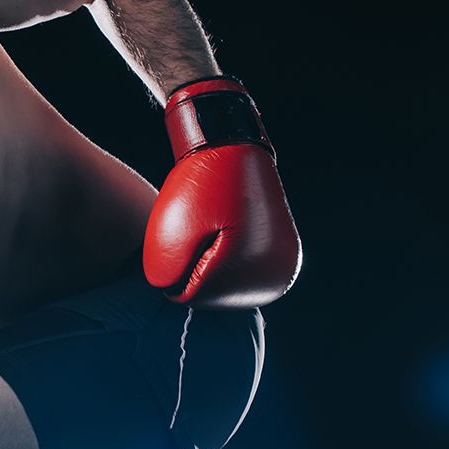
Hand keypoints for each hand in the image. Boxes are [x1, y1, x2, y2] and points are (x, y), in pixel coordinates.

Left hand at [143, 77, 301, 307]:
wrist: (239, 151)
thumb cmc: (201, 186)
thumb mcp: (168, 229)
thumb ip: (163, 272)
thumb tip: (171, 292)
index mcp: (242, 276)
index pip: (186, 295)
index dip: (175, 266)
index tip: (186, 232)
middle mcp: (271, 282)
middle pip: (209, 297)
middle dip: (196, 267)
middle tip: (203, 227)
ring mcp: (282, 274)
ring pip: (226, 290)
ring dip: (213, 267)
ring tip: (218, 230)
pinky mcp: (285, 266)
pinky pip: (243, 280)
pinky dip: (231, 264)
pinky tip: (232, 238)